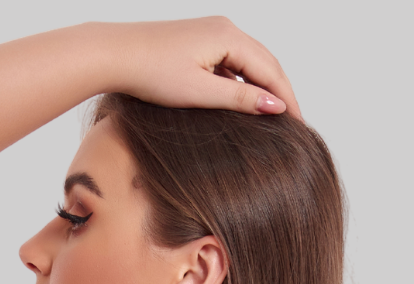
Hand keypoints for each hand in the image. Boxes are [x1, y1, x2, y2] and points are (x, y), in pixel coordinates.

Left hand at [99, 17, 299, 117]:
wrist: (115, 55)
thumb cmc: (151, 72)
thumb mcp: (200, 92)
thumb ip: (240, 100)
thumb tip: (275, 106)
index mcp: (229, 37)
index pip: (271, 71)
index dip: (287, 100)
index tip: (299, 126)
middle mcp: (225, 28)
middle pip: (265, 63)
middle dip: (281, 92)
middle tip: (294, 123)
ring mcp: (212, 33)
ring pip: (250, 62)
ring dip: (263, 87)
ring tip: (274, 116)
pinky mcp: (199, 42)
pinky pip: (232, 62)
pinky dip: (244, 82)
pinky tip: (245, 103)